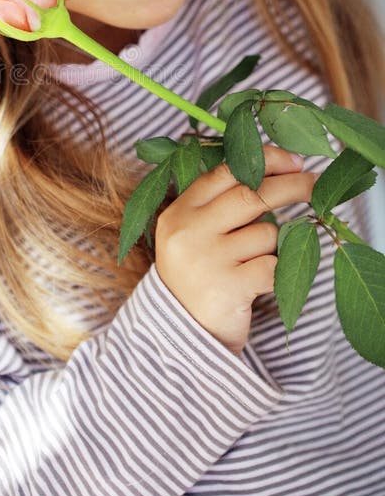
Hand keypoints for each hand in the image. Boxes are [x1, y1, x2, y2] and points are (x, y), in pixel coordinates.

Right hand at [154, 145, 316, 356]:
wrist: (181, 334)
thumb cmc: (197, 275)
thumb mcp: (192, 233)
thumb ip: (219, 203)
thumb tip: (276, 171)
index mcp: (180, 212)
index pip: (225, 173)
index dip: (264, 161)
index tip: (294, 160)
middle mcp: (189, 231)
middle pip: (252, 194)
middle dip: (291, 186)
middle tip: (315, 183)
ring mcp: (208, 259)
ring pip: (267, 233)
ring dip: (273, 245)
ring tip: (253, 261)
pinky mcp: (228, 287)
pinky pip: (273, 265)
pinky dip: (276, 271)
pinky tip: (259, 280)